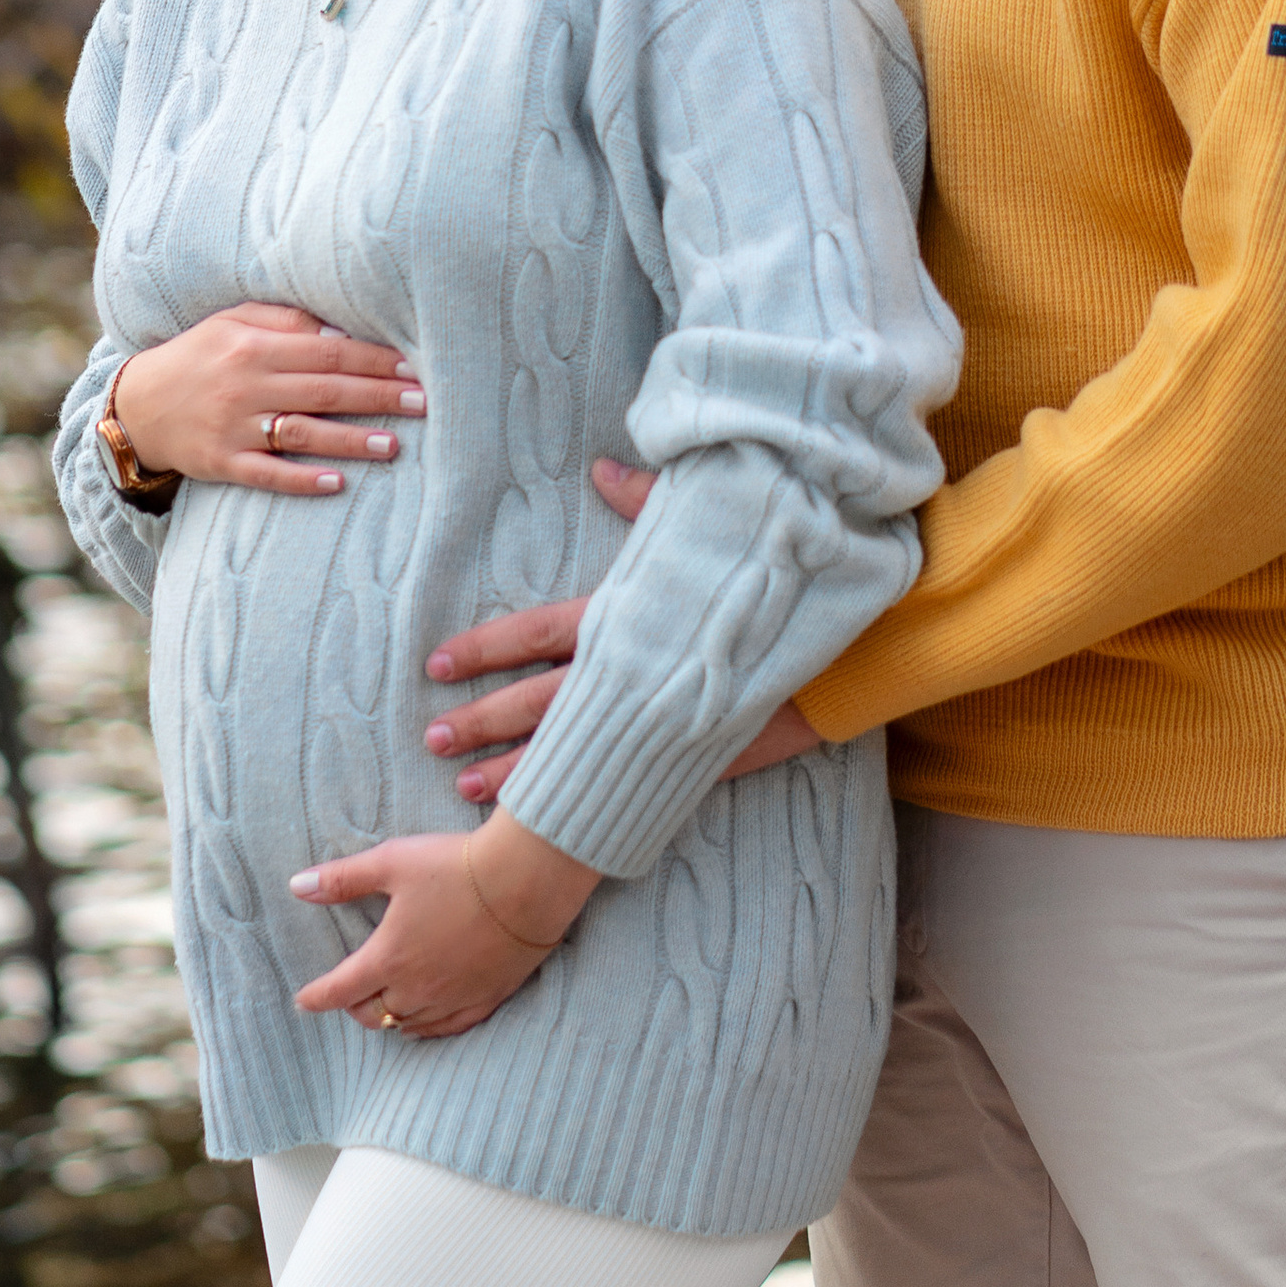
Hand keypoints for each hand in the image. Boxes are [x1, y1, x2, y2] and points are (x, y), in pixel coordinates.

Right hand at [112, 303, 421, 496]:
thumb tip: (341, 329)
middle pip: (324, 390)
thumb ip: (285, 320)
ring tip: (394, 445)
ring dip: (350, 440)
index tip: (414, 366)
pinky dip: (302, 480)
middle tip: (425, 403)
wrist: (134, 404)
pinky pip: (266, 474)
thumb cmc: (198, 356)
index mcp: (253, 345)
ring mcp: (232, 427)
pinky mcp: (220, 463)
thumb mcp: (232, 322)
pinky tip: (337, 484)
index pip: (327, 350)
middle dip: (378, 396)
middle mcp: (245, 384)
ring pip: (302, 433)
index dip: (373, 359)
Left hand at [288, 816, 600, 1039]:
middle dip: (354, 1007)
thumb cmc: (456, 866)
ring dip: (389, 1018)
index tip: (302, 1001)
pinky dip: (427, 1028)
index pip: (340, 990)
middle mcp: (417, 987)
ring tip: (382, 1009)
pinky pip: (448, 1028)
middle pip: (373, 1014)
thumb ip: (343, 879)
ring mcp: (453, 997)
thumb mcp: (392, 862)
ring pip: (409, 1025)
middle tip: (347, 996)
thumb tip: (296, 885)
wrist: (526, 881)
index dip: (316, 997)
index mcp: (388, 957)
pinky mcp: (486, 998)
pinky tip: (423, 1024)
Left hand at [421, 461, 824, 799]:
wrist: (854, 632)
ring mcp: (663, 715)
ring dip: (516, 770)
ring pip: (574, 747)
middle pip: (540, 698)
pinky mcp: (698, 753)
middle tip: (431, 736)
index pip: (537, 630)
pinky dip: (585, 798)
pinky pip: (627, 780)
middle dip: (481, 719)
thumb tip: (603, 468)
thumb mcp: (711, 520)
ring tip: (461, 785)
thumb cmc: (778, 568)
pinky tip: (554, 819)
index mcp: (628, 610)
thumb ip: (649, 499)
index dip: (485, 646)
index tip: (436, 661)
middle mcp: (634, 666)